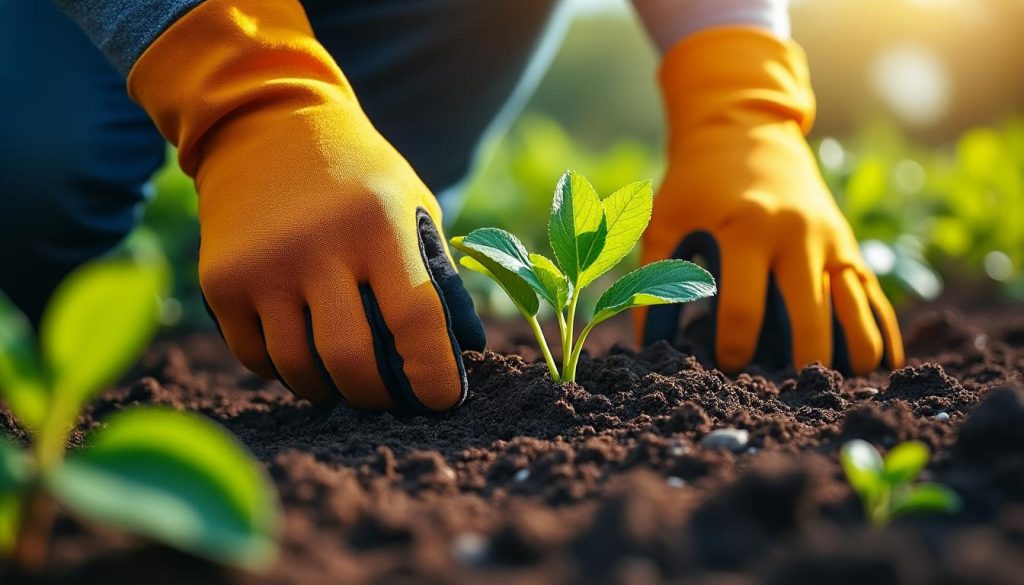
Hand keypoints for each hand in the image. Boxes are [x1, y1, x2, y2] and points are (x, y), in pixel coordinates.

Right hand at [127, 0, 483, 409]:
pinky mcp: (220, 282)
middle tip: (392, 398)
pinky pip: (257, 359)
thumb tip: (463, 354)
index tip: (443, 400)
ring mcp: (263, 266)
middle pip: (351, 361)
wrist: (265, 127)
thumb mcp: (412, 205)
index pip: (414, 321)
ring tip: (349, 379)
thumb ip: (437, 276)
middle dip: (379, 397)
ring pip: (299, 369)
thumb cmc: (358, 178)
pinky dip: (286, 370)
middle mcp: (318, 246)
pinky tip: (304, 352)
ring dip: (331, 390)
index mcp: (379, 225)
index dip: (433, 375)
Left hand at [640, 27, 902, 374]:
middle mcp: (796, 236)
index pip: (745, 309)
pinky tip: (882, 365)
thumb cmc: (695, 182)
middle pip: (810, 319)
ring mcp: (830, 240)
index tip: (725, 370)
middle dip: (798, 365)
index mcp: (746, 230)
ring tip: (838, 390)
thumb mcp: (665, 221)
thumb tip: (648, 347)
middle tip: (784, 396)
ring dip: (852, 356)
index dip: (734, 350)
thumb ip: (654, 280)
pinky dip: (881, 331)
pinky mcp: (848, 245)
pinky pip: (872, 296)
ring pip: (854, 311)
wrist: (745, 127)